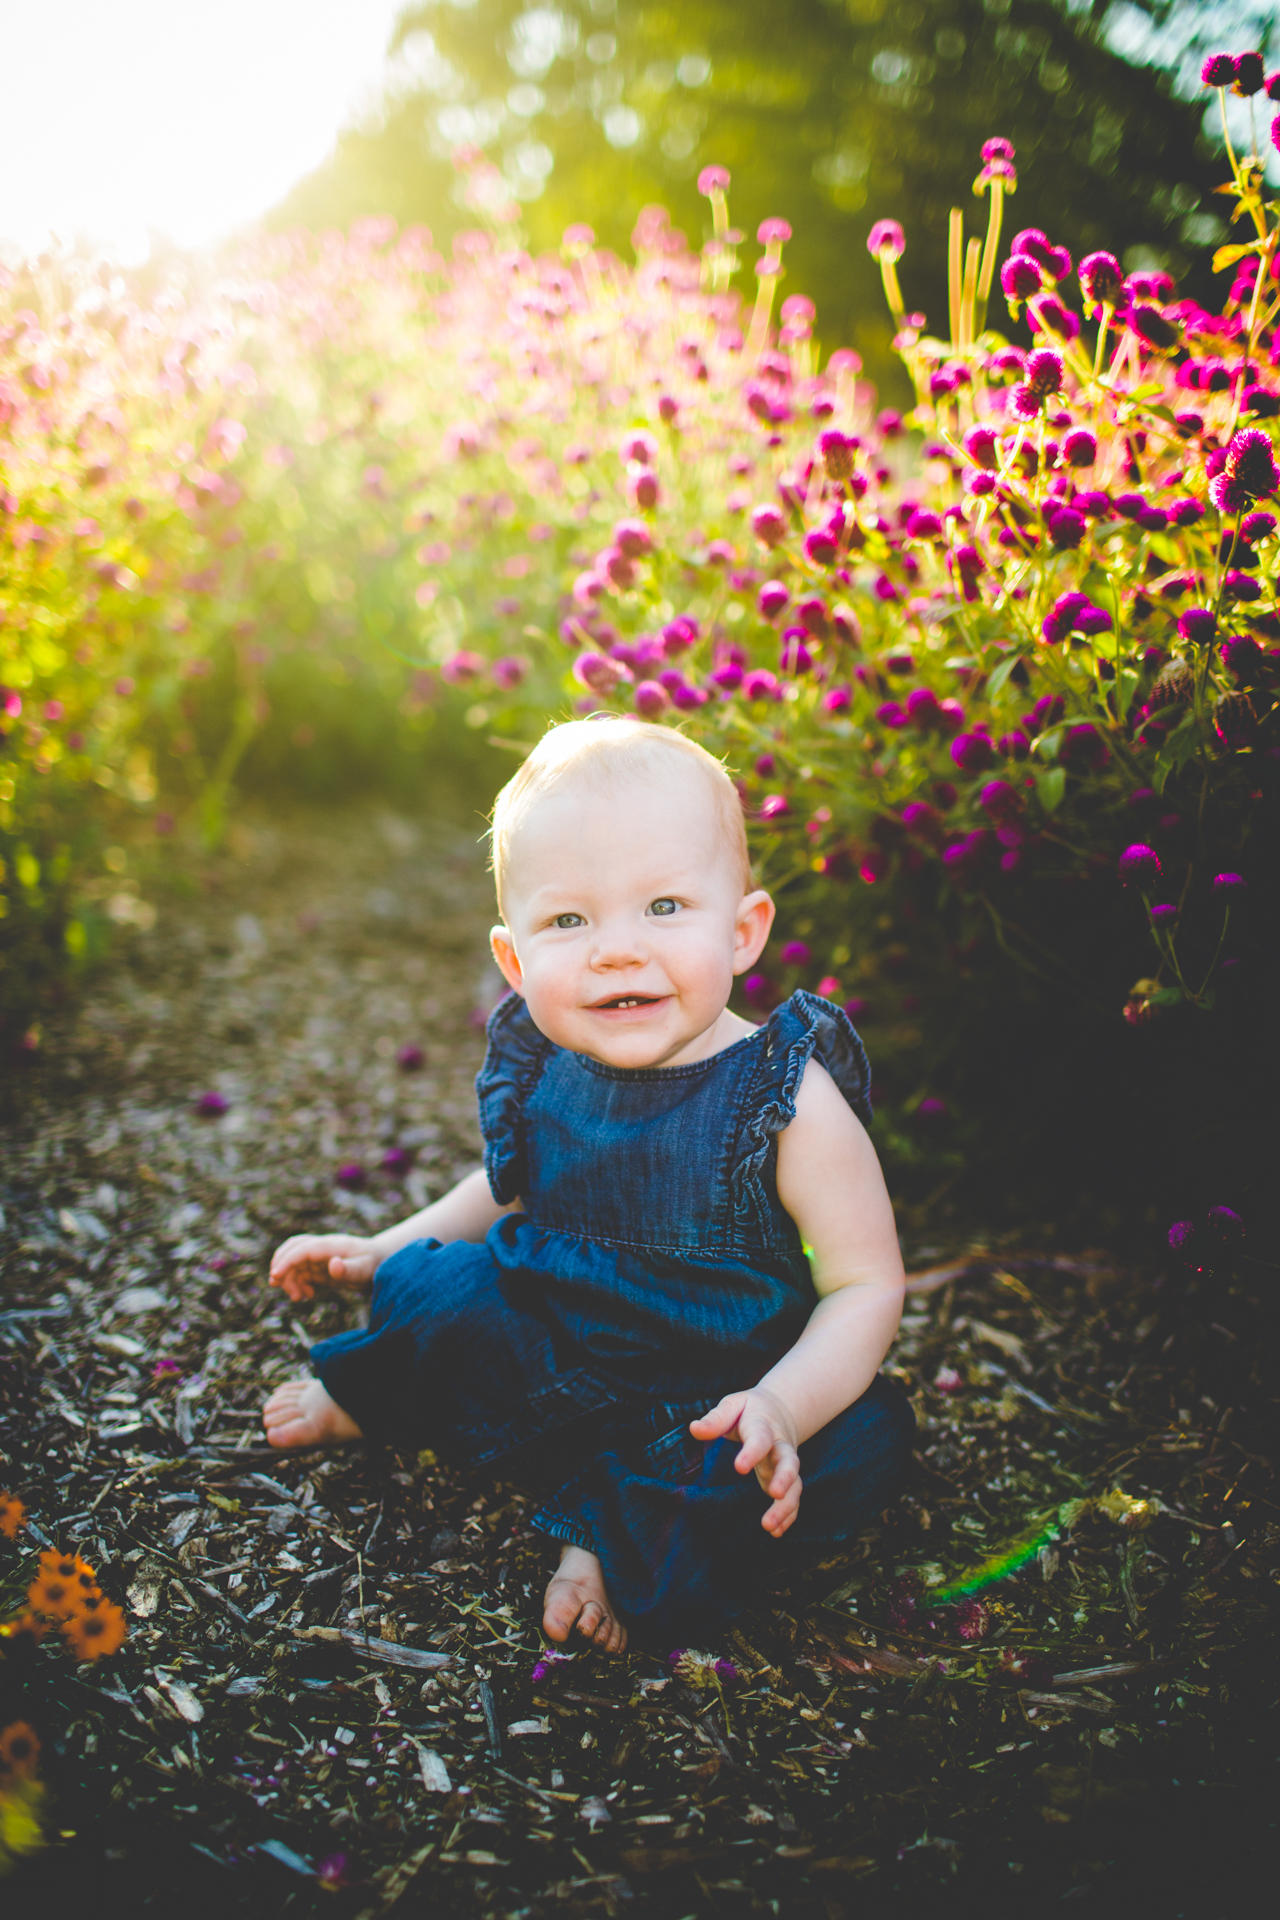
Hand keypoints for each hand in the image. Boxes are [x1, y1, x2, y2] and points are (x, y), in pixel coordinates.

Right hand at [267, 1232, 380, 1301]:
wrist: (382, 1264)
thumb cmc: (376, 1265)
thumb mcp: (365, 1269)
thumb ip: (349, 1269)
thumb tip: (333, 1265)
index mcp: (332, 1245)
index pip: (303, 1248)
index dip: (287, 1260)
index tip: (275, 1276)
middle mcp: (323, 1248)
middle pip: (293, 1249)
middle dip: (281, 1265)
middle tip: (277, 1284)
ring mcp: (321, 1257)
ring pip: (294, 1262)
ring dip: (289, 1278)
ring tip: (298, 1298)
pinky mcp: (320, 1268)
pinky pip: (301, 1272)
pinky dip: (297, 1284)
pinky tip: (306, 1296)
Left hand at [689, 1388, 801, 1536]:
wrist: (780, 1410)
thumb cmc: (749, 1410)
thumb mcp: (732, 1405)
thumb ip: (716, 1418)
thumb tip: (694, 1429)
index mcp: (764, 1426)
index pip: (760, 1438)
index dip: (752, 1452)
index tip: (739, 1467)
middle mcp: (780, 1446)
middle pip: (790, 1462)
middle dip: (785, 1478)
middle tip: (775, 1494)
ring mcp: (785, 1465)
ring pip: (795, 1485)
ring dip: (786, 1506)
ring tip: (770, 1526)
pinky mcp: (786, 1479)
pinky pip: (793, 1497)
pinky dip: (789, 1515)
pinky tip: (776, 1531)